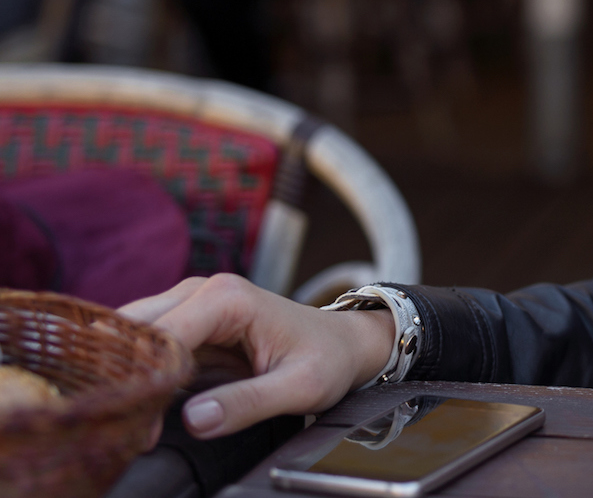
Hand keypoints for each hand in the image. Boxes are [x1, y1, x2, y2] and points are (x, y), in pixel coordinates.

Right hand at [120, 274, 394, 439]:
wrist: (343, 344)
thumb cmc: (327, 359)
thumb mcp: (301, 387)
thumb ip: (250, 403)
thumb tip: (196, 419)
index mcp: (226, 297)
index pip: (160, 336)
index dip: (145, 380)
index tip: (142, 425)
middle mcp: (200, 291)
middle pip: (132, 330)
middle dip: (125, 376)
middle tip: (128, 424)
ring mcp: (189, 304)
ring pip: (130, 337)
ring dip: (127, 377)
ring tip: (134, 421)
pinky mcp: (185, 324)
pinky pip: (144, 348)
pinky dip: (137, 377)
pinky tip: (143, 410)